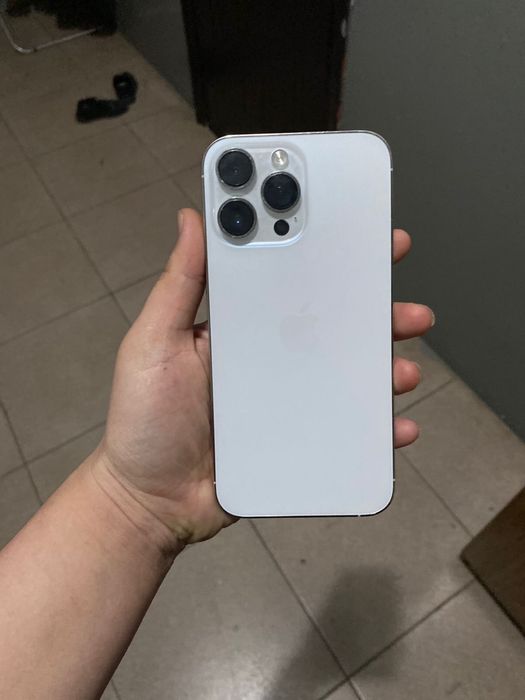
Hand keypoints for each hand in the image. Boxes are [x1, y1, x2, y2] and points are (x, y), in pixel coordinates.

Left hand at [91, 209, 432, 548]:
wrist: (150, 500)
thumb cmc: (143, 420)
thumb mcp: (154, 342)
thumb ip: (177, 284)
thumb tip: (192, 219)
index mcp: (239, 326)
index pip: (287, 279)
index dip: (323, 253)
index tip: (360, 231)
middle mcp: (270, 357)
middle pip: (332, 325)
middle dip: (374, 310)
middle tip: (404, 305)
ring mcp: (288, 400)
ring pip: (348, 374)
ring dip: (384, 366)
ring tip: (403, 369)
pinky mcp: (298, 440)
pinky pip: (348, 428)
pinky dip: (377, 427)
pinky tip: (395, 425)